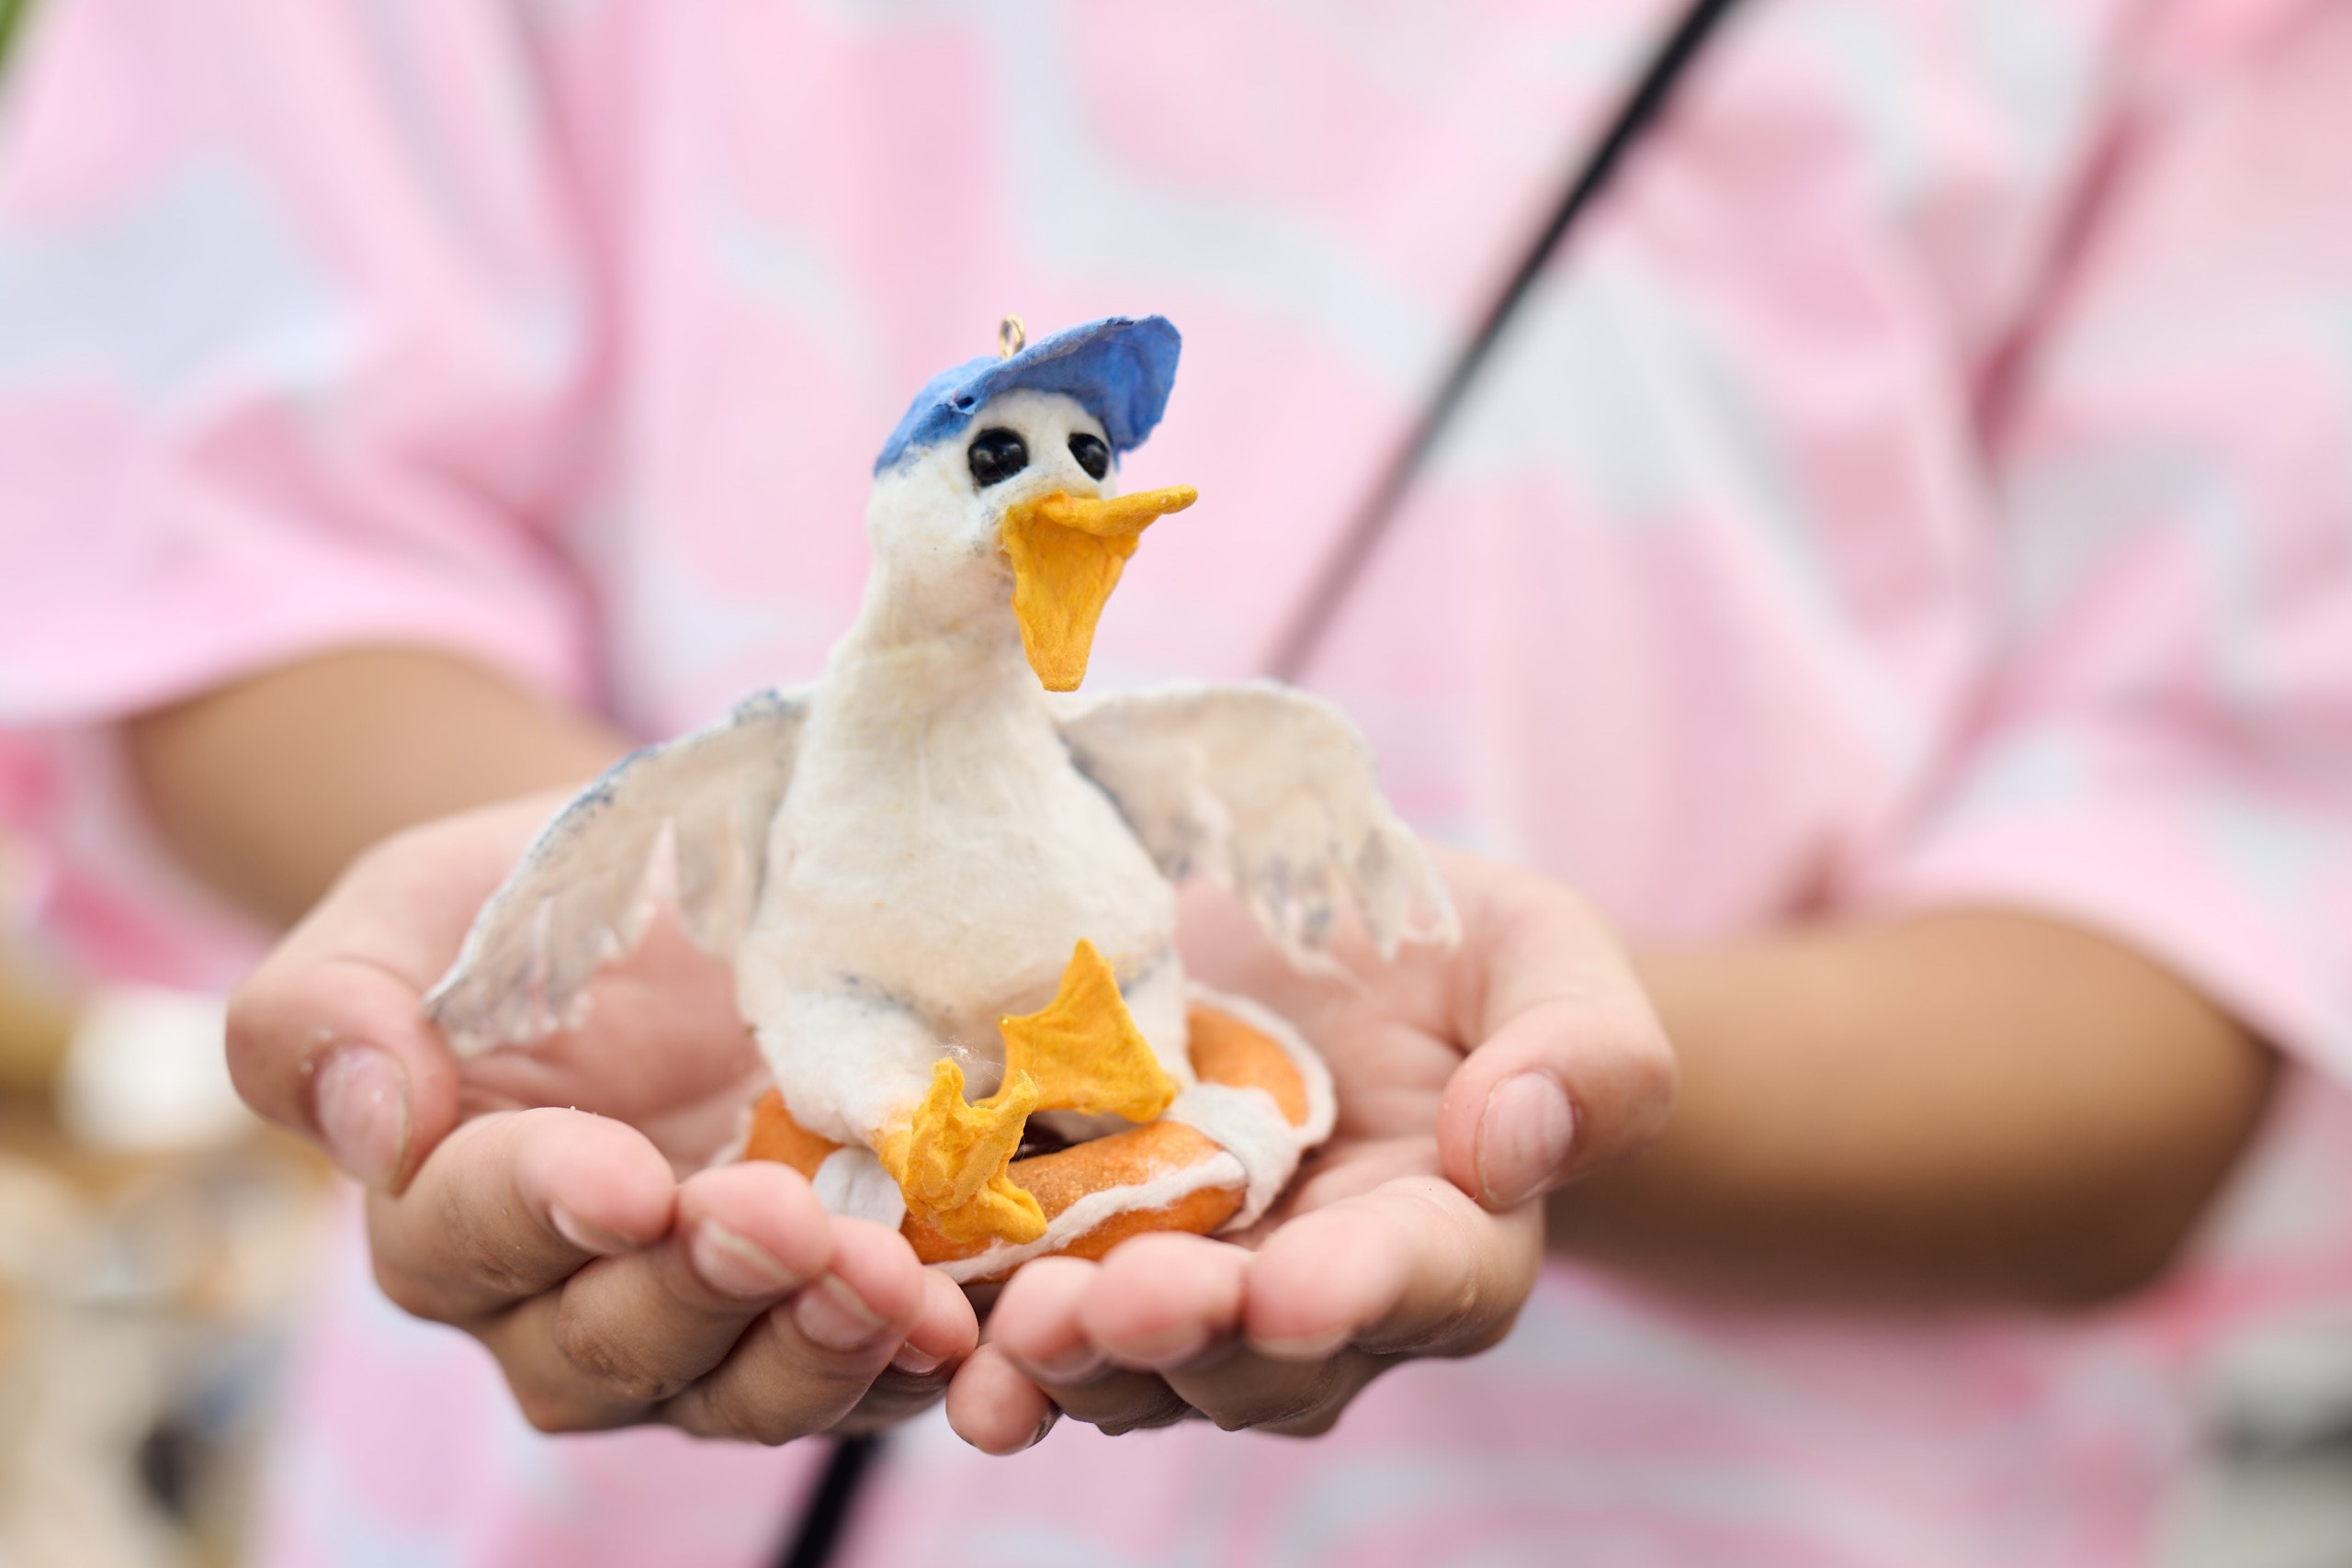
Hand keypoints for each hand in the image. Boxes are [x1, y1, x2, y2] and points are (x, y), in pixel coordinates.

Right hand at [227, 795, 977, 1439]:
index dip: (542, 1215)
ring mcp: (708, 1320)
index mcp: (446, 1209)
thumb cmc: (529, 903)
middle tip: (780, 1220)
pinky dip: (914, 1360)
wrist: (687, 894)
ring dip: (815, 1349)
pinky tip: (964, 1322)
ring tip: (890, 1285)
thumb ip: (328, 1011)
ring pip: (741, 1389)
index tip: (625, 1178)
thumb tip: (370, 1124)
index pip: (467, 1239)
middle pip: (611, 1345)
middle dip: (700, 1290)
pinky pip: (865, 1371)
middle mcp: (566, 1300)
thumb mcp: (405, 910)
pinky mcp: (826, 1309)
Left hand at [944, 851, 1672, 1449]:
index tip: (1294, 1290)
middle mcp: (1323, 1304)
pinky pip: (1044, 1336)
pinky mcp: (1089, 1270)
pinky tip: (939, 1346)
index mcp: (1453, 1238)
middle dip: (1190, 1337)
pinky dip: (992, 1354)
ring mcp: (1200, 1302)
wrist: (1309, 957)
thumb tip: (1517, 1141)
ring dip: (1080, 1362)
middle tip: (1123, 1301)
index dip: (1358, 1291)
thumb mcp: (1541, 958)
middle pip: (1263, 1357)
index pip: (1419, 1280)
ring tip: (1018, 1331)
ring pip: (1145, 1371)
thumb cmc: (1447, 952)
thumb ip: (1583, 1051)